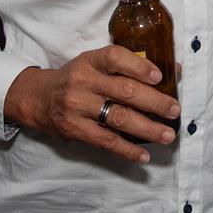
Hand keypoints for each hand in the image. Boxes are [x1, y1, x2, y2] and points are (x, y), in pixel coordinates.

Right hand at [4, 45, 180, 161]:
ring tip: (167, 135)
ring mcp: (77, 107)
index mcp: (90, 61)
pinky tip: (144, 155)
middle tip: (174, 110)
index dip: (139, 67)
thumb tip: (173, 71)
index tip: (160, 77)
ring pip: (119, 118)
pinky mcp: (75, 129)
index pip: (115, 57)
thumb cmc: (77, 78)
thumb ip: (128, 66)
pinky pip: (106, 141)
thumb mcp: (94, 64)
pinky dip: (127, 149)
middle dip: (154, 102)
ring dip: (147, 128)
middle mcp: (83, 82)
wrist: (38, 98)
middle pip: (124, 91)